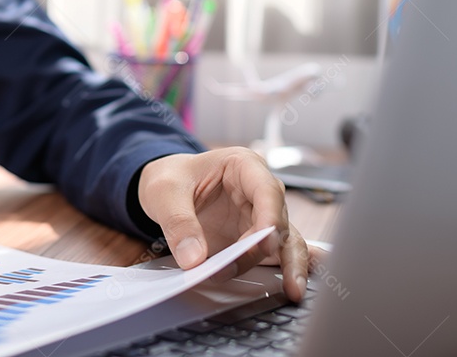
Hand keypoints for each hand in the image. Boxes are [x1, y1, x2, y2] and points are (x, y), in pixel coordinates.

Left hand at [137, 148, 309, 301]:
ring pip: (286, 241)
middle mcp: (259, 191)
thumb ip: (178, 222)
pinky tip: (292, 288)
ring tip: (292, 291)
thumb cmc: (171, 178)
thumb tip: (193, 258)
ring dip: (289, 266)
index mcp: (243, 166)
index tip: (265, 244)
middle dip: (278, 250)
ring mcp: (259, 217)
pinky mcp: (253, 240)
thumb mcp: (164, 192)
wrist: (165, 188)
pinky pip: (272, 257)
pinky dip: (280, 272)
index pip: (266, 190)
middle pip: (278, 221)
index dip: (270, 217)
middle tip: (285, 280)